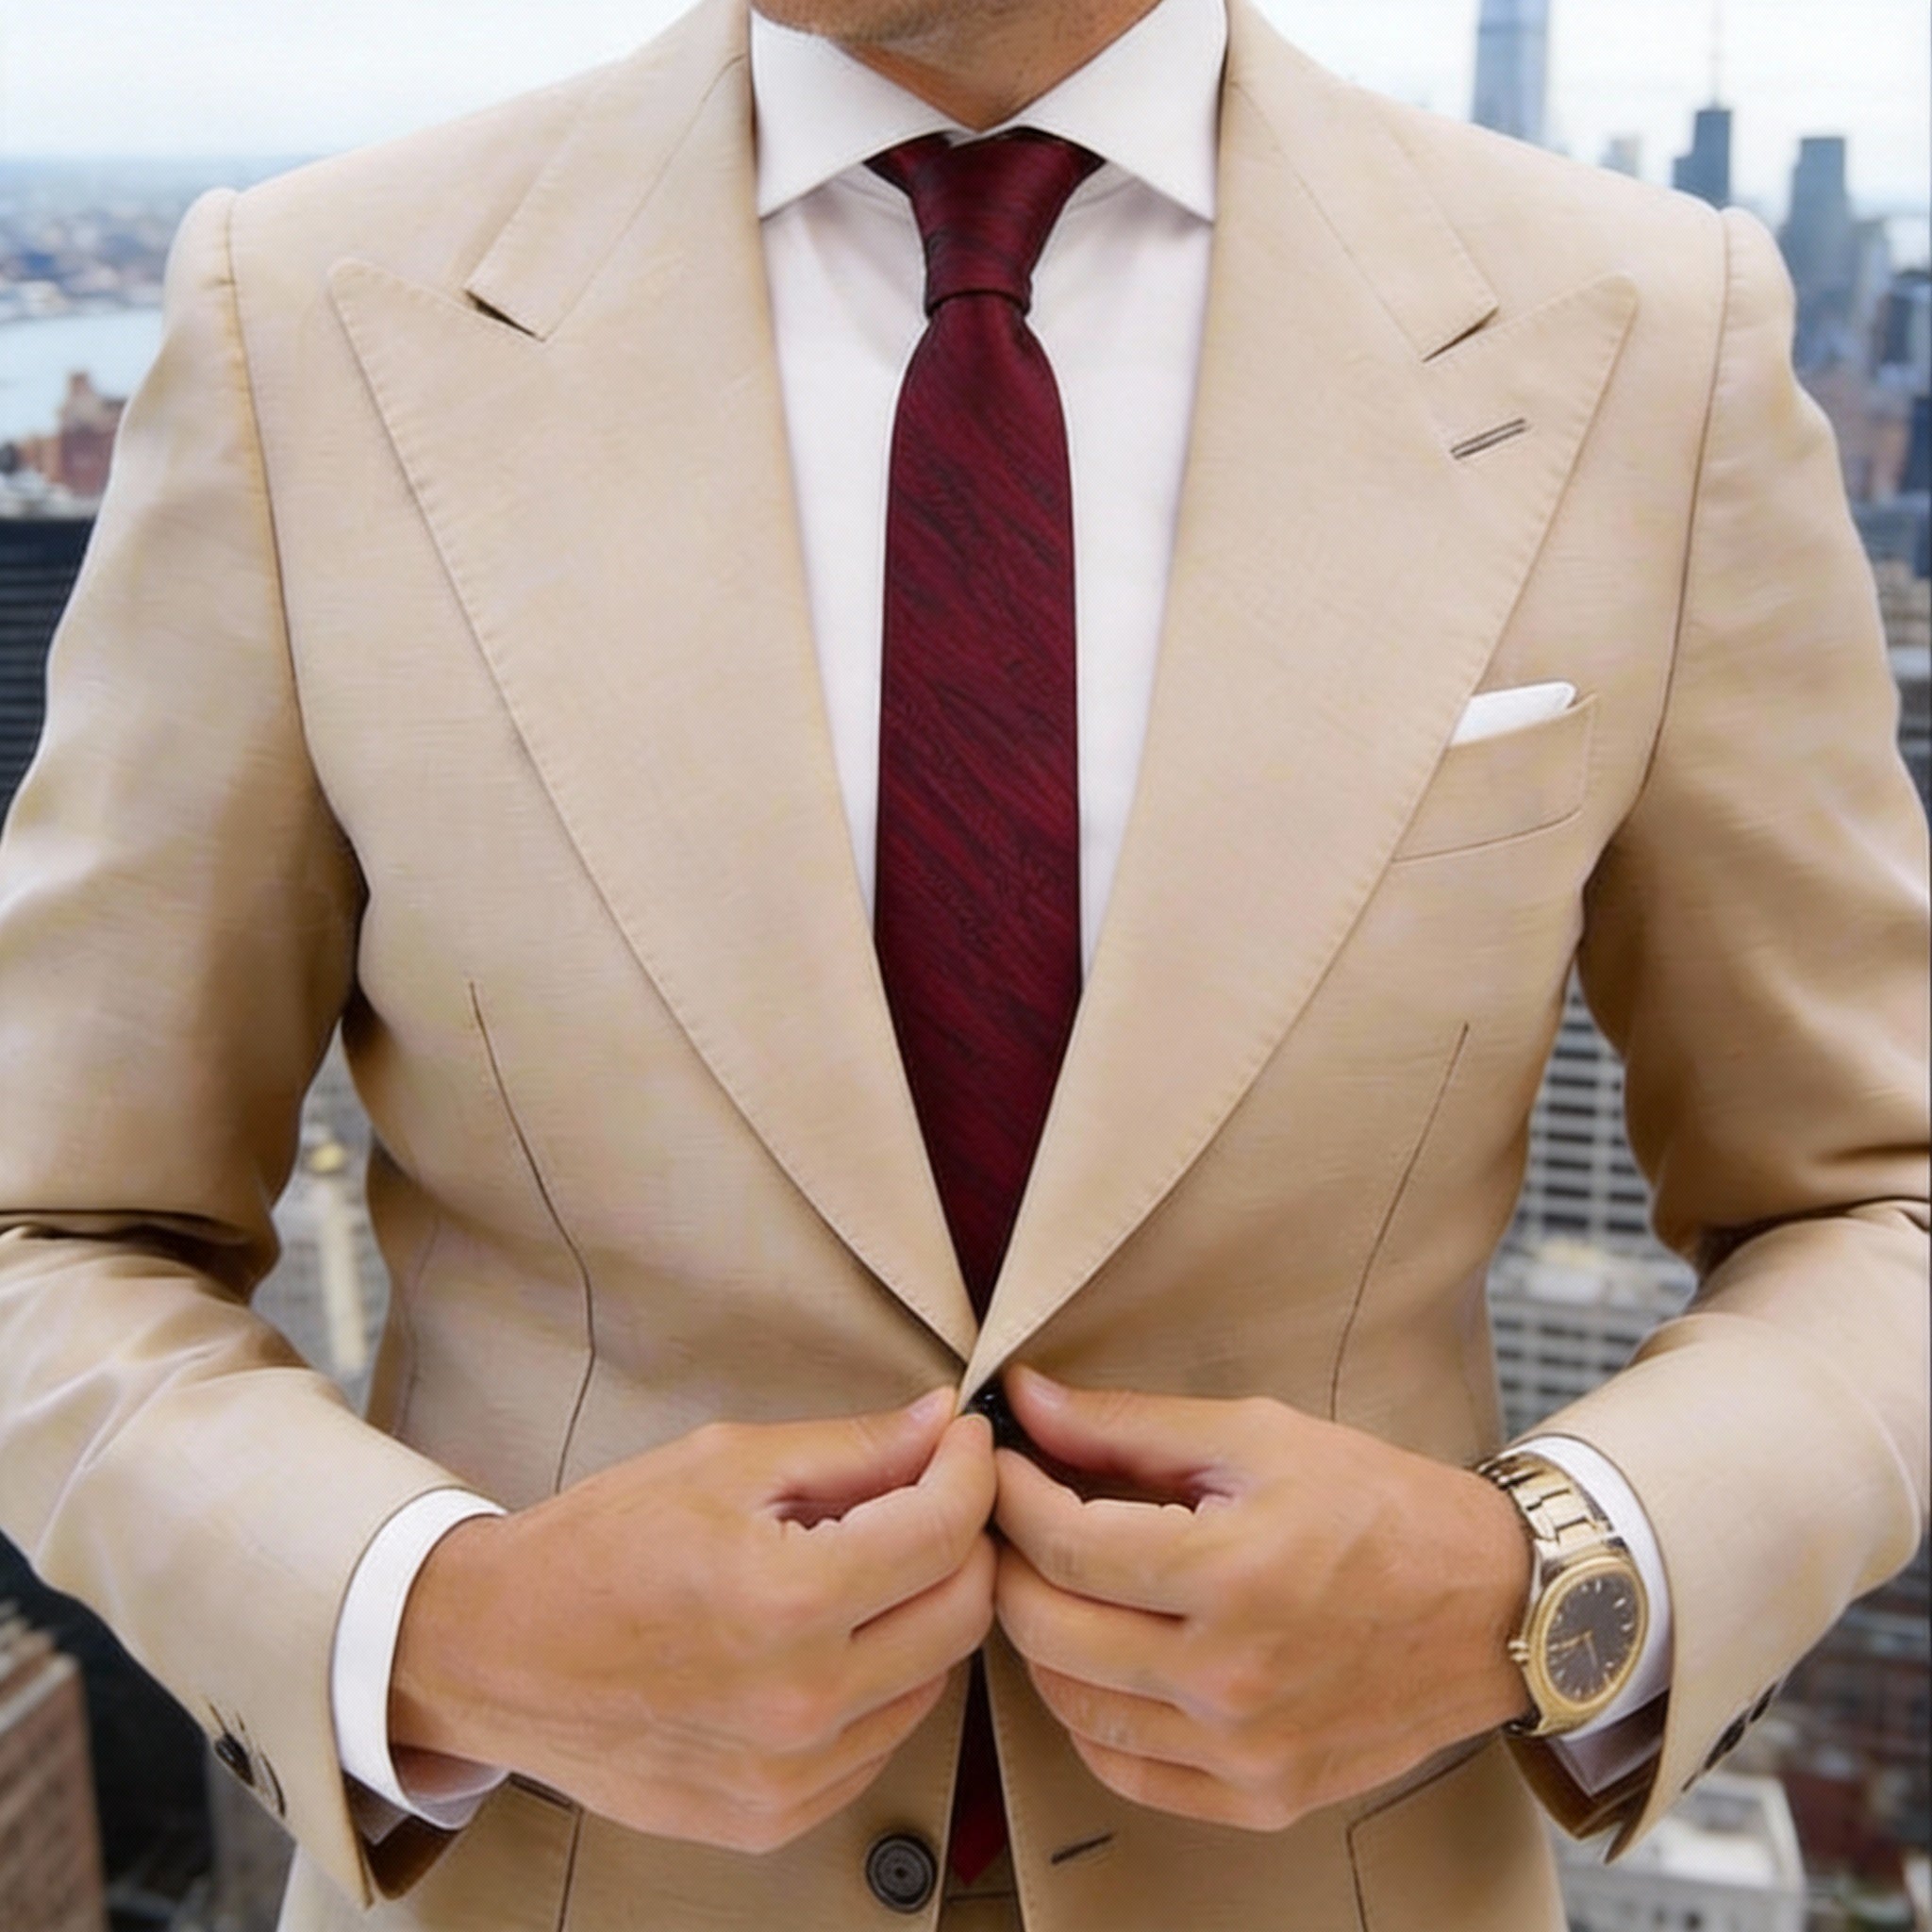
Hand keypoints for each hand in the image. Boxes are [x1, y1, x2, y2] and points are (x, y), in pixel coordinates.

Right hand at [390, 1391, 996, 1852]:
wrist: (494, 1654)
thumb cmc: (599, 1547)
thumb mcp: (725, 1463)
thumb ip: (851, 1448)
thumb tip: (942, 1423)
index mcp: (787, 1600)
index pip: (946, 1530)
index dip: (971, 1470)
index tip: (963, 1441)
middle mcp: (801, 1702)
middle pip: (964, 1611)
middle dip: (964, 1537)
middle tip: (930, 1493)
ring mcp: (789, 1776)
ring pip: (934, 1679)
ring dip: (925, 1610)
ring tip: (868, 1564)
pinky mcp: (773, 1818)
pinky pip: (881, 1740)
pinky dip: (882, 1680)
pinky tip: (833, 1635)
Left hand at [992, 1368, 1531, 1831]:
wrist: (1492, 1604)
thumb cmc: (1379, 1506)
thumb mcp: (1257, 1436)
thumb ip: (1128, 1425)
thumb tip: (1027, 1401)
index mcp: (1233, 1574)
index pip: (1064, 1544)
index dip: (1011, 1495)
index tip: (1000, 1463)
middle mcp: (1233, 1677)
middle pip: (1049, 1630)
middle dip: (1010, 1562)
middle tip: (1011, 1518)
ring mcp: (1246, 1750)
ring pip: (1073, 1707)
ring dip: (1041, 1638)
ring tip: (1053, 1581)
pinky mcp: (1262, 1797)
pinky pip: (1127, 1773)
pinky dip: (1090, 1717)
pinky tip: (1098, 1660)